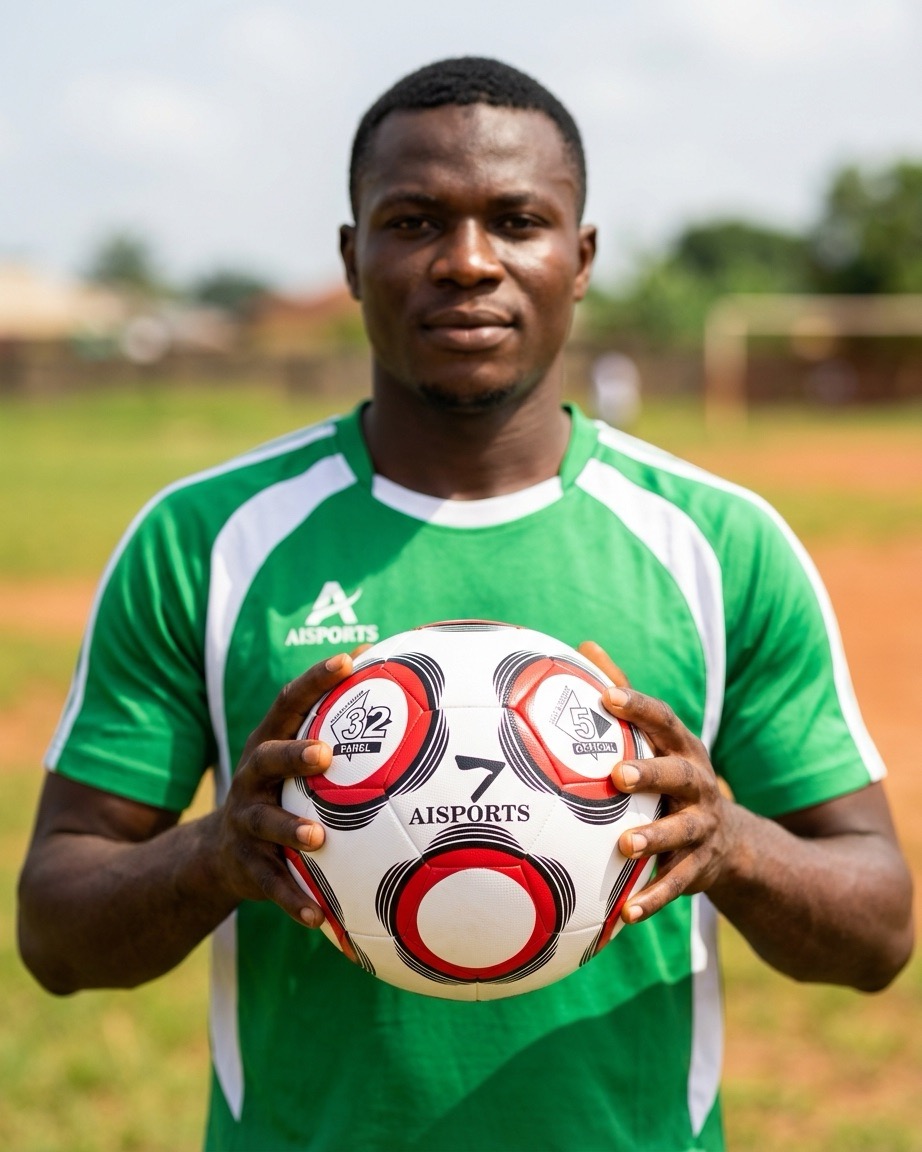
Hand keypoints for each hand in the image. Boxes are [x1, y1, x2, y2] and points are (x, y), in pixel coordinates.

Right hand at [212, 653, 353, 926]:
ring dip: (290, 830)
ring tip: (316, 839)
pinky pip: (271, 884)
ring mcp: (244, 821)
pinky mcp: (246, 865)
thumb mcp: (298, 765)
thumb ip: (341, 739)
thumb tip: (417, 704)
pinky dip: (294, 900)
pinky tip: (321, 919)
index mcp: (270, 744)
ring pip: (264, 823)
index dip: (316, 678)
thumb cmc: (283, 797)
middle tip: (324, 754)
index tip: (350, 659)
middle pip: (267, 757)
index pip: (290, 701)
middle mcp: (252, 778)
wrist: (218, 855)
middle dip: (293, 753)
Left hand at [600, 681, 731, 924]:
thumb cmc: (670, 776)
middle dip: (651, 772)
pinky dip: (653, 899)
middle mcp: (698, 784)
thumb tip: (583, 645)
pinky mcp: (699, 868)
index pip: (662, 719)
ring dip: (653, 839)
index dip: (636, 706)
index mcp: (682, 748)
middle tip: (617, 774)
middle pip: (679, 774)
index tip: (605, 695)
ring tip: (624, 846)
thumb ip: (622, 691)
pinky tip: (626, 914)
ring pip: (680, 833)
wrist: (731, 842)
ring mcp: (701, 827)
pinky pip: (677, 885)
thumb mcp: (657, 737)